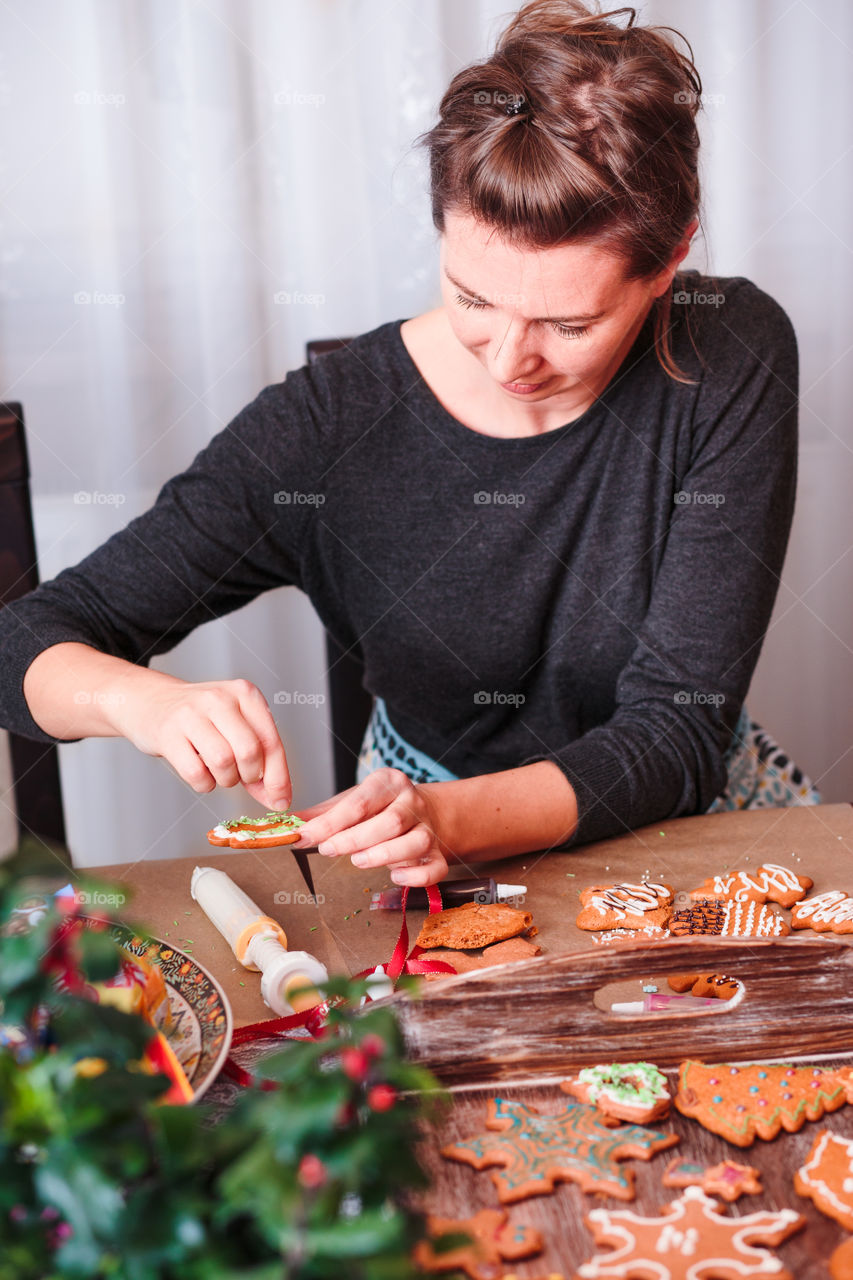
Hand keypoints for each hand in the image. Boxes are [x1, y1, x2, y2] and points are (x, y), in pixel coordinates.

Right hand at [109, 675, 291, 810]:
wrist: (152, 702)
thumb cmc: (201, 718)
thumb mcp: (236, 726)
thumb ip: (260, 760)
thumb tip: (279, 798)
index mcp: (245, 694)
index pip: (271, 741)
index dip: (279, 777)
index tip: (281, 799)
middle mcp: (219, 699)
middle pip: (249, 752)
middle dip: (250, 776)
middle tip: (241, 776)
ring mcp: (191, 714)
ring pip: (224, 762)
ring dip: (226, 780)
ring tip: (219, 771)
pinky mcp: (168, 733)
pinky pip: (196, 773)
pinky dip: (204, 784)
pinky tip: (201, 772)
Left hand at [293, 767, 448, 885]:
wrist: (424, 811)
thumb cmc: (381, 808)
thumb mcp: (352, 800)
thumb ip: (322, 814)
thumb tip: (288, 826)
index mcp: (389, 783)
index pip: (360, 802)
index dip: (331, 823)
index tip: (307, 836)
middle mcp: (412, 803)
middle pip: (390, 822)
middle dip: (355, 840)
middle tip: (329, 849)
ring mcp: (429, 829)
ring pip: (415, 843)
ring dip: (383, 855)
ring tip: (358, 860)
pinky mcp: (439, 854)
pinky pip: (434, 868)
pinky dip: (415, 877)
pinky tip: (394, 876)